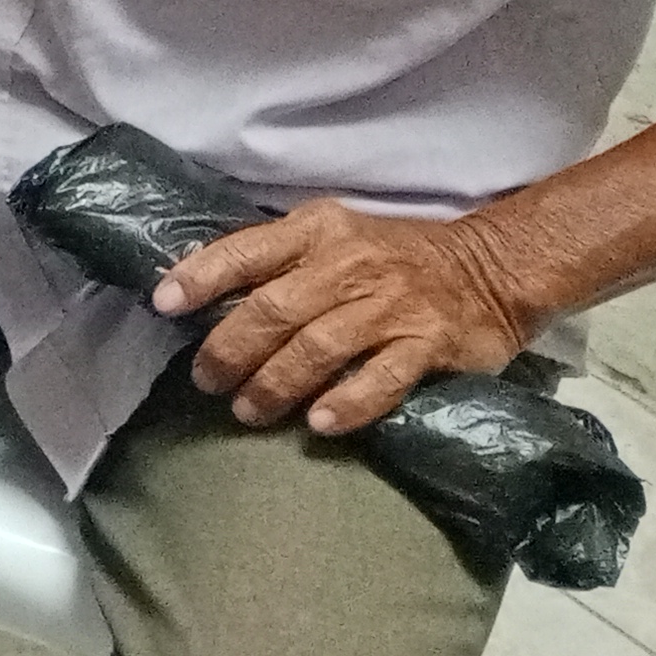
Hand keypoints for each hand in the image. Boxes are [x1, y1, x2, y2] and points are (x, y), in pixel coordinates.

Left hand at [156, 202, 541, 437]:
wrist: (492, 265)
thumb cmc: (394, 255)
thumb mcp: (334, 236)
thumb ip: (279, 259)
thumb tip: (204, 291)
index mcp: (318, 231)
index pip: (246, 250)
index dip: (200, 277)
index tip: (164, 305)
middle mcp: (349, 265)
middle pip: (273, 309)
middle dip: (230, 350)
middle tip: (206, 382)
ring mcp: (390, 305)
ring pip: (318, 347)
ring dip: (276, 383)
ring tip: (247, 411)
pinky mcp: (429, 343)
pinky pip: (382, 378)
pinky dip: (349, 402)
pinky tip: (320, 423)